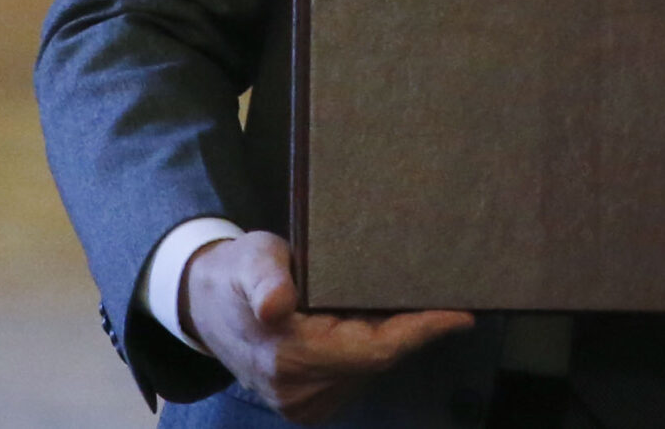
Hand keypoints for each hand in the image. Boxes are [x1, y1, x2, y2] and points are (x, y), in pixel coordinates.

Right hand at [180, 232, 470, 422]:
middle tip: (443, 289)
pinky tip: (379, 318)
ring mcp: (301, 404)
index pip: (375, 351)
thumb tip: (277, 306)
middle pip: (379, 360)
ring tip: (411, 298)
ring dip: (392, 338)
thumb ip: (267, 279)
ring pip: (371, 368)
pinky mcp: (306, 404)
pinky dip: (373, 347)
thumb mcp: (252, 259)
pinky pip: (357, 373)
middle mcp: (298, 393)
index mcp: (289, 359)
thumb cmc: (236, 274)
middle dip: (412, 328)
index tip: (461, 314)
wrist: (203, 305)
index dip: (420, 333)